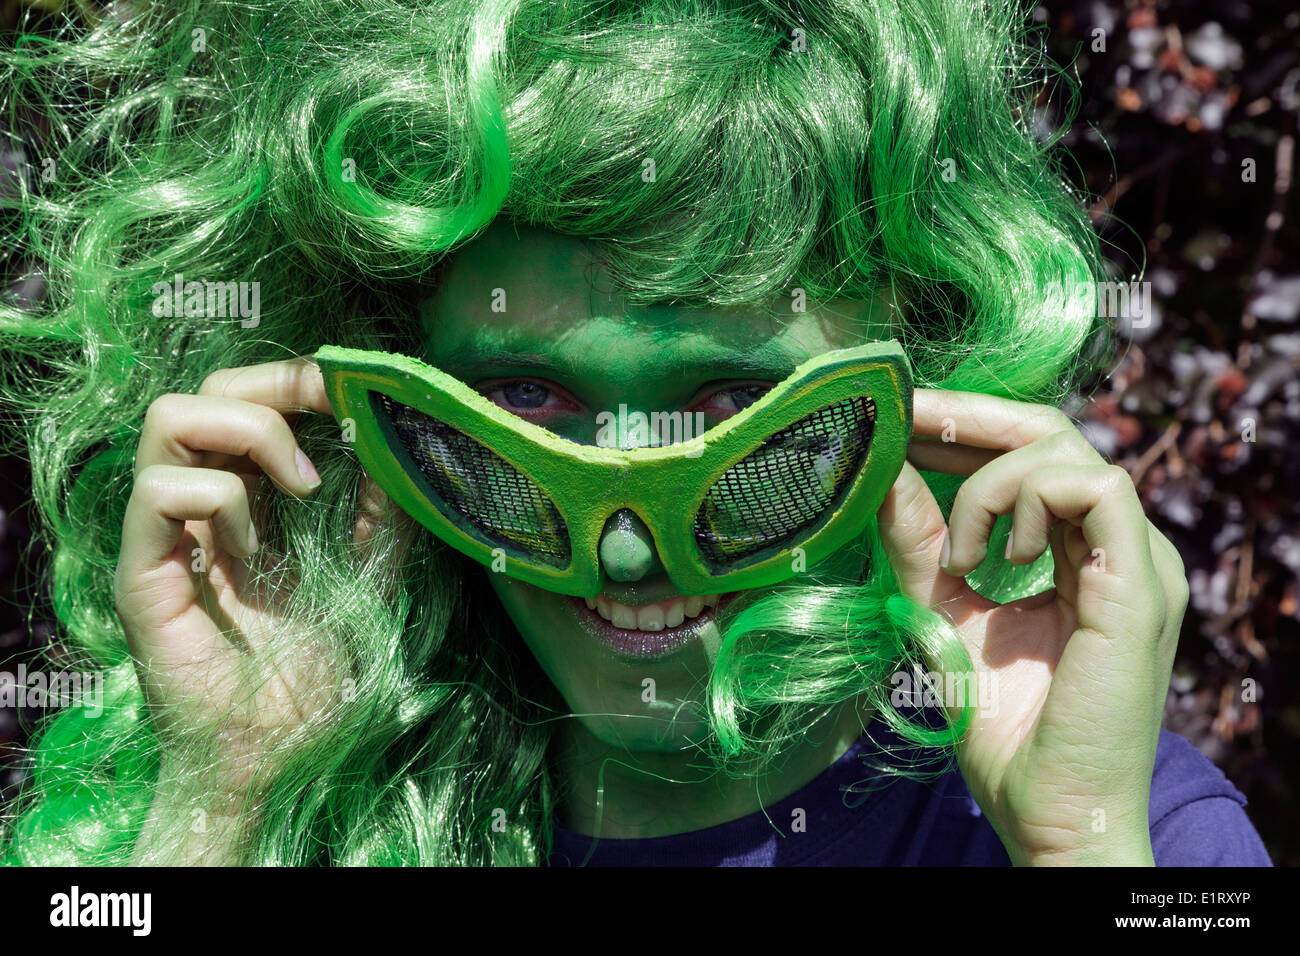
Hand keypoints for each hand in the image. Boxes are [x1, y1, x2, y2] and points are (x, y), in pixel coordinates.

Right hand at [113, 356, 394, 810]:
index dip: (295, 378)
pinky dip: (220, 501)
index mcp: (244, 496)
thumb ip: (384, 507)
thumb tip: (402, 435)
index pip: (244, 398)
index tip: (349, 391)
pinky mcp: (143, 571)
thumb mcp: (370, 569)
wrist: (276, 752)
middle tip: (326, 441)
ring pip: (166, 418)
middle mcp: (196, 503)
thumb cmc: (315, 668)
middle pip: (201, 390)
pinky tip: (254, 552)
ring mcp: (163, 533)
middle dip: (271, 391)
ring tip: (299, 491)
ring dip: (249, 437)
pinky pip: (159, 491)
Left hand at [877, 390, 1188, 865]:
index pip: (1032, 453)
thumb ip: (916, 542)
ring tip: (958, 557)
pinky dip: (1028, 503)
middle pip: (1053, 431)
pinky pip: (1095, 487)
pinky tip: (997, 560)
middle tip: (906, 416)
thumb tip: (881, 469)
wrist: (1047, 808)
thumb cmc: (1001, 726)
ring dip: (988, 485)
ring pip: (1067, 449)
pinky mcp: (1141, 582)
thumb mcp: (942, 609)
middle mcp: (1117, 546)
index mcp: (1082, 552)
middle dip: (971, 416)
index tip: (901, 417)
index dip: (967, 425)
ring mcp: (1137, 560)